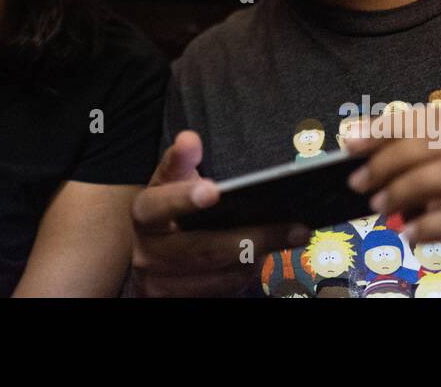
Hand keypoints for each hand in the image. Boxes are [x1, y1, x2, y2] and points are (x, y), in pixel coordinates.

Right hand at [128, 130, 309, 296]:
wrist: (149, 254)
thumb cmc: (167, 209)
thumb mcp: (169, 182)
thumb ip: (180, 160)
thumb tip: (189, 139)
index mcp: (145, 215)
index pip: (160, 206)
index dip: (184, 200)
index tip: (213, 191)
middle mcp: (148, 253)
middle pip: (204, 249)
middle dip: (254, 238)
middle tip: (295, 228)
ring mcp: (162, 284)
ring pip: (220, 276)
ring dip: (257, 259)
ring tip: (289, 238)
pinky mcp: (180, 301)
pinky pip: (222, 292)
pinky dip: (247, 275)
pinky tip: (265, 258)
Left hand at [345, 107, 440, 296]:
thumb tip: (413, 173)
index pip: (439, 116)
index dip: (390, 124)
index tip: (352, 138)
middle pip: (437, 139)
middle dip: (387, 158)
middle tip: (358, 182)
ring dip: (404, 190)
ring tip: (380, 208)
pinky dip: (436, 223)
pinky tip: (415, 235)